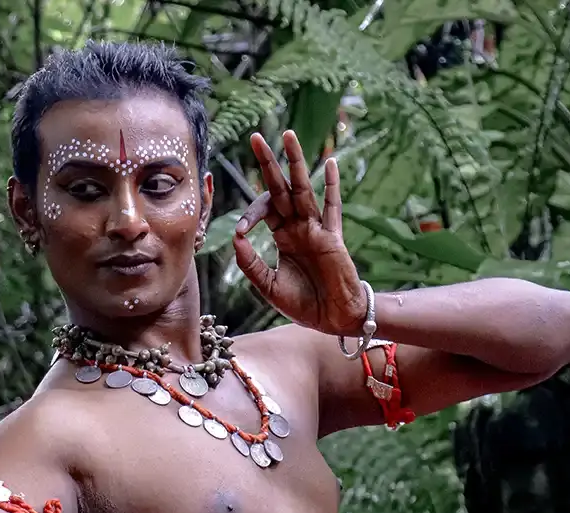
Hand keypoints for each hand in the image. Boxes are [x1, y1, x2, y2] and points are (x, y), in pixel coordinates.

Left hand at [232, 130, 367, 335]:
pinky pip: (332, 208)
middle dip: (269, 163)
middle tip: (255, 137)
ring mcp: (316, 229)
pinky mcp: (333, 238)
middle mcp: (299, 227)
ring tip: (289, 136)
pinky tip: (329, 163)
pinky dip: (331, 186)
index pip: (264, 211)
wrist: (333, 319)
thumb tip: (236, 238)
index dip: (251, 214)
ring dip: (296, 163)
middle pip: (281, 188)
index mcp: (283, 236)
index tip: (241, 229)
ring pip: (303, 190)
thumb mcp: (269, 286)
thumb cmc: (304, 304)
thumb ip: (251, 264)